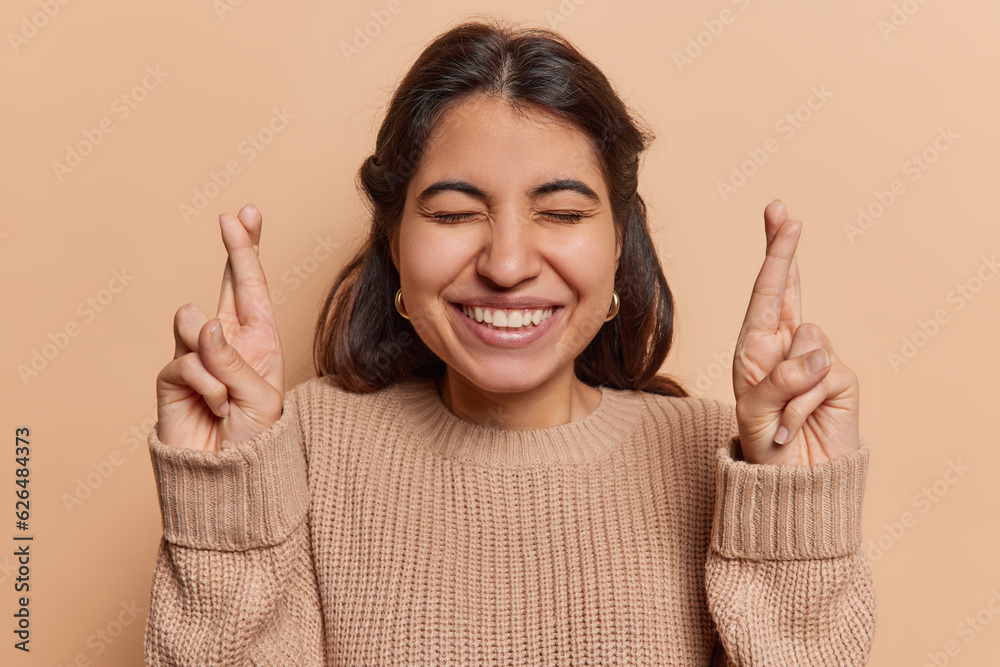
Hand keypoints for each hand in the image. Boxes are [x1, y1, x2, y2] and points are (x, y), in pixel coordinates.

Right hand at [155, 204, 284, 451]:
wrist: (225, 480)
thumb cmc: (253, 440)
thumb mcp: (260, 399)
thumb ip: (234, 360)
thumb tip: (204, 323)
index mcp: (258, 343)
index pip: (253, 290)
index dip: (248, 251)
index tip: (247, 214)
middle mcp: (228, 343)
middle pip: (226, 286)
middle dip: (235, 250)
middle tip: (233, 218)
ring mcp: (197, 357)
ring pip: (193, 321)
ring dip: (214, 354)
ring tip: (226, 391)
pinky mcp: (172, 377)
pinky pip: (184, 363)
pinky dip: (205, 386)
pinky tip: (213, 407)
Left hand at [731, 200, 860, 465]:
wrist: (792, 486)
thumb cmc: (763, 448)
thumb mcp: (752, 412)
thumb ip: (776, 381)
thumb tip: (818, 356)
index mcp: (755, 348)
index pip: (766, 293)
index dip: (775, 254)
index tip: (779, 215)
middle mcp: (783, 347)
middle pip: (791, 289)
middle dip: (784, 251)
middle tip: (783, 213)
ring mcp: (815, 361)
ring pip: (806, 342)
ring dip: (787, 385)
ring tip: (779, 417)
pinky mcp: (840, 380)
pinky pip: (821, 374)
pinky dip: (802, 403)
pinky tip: (795, 425)